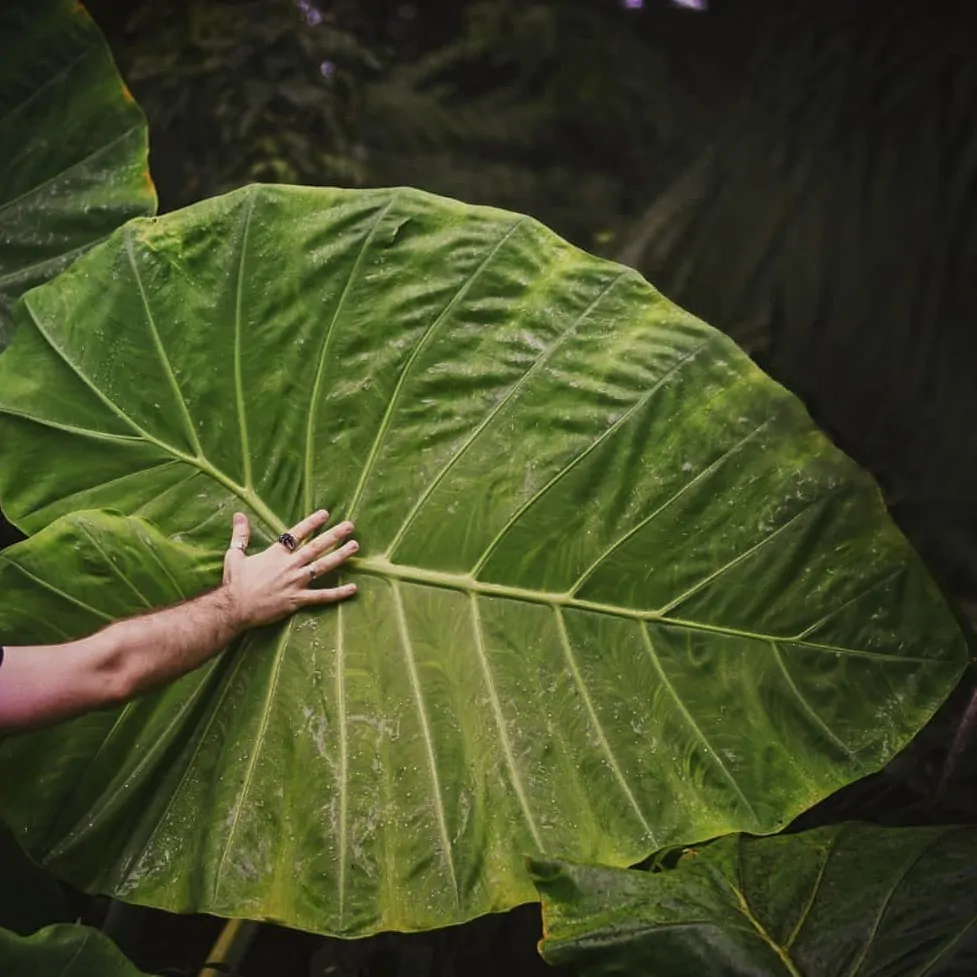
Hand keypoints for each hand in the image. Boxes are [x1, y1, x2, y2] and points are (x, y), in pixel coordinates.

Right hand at [221, 509, 357, 629]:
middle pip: (316, 546)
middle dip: (334, 534)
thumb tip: (239, 515)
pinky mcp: (297, 599)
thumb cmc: (234, 582)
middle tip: (350, 526)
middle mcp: (289, 565)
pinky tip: (353, 589)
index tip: (325, 514)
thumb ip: (240, 534)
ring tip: (355, 546)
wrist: (234, 607)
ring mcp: (295, 582)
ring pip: (322, 566)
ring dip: (340, 556)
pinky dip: (338, 593)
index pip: (297, 533)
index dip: (312, 523)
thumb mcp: (235, 555)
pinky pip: (322, 596)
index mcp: (276, 554)